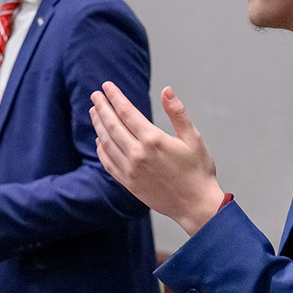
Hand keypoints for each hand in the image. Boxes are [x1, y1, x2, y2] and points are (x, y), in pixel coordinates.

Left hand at [91, 82, 224, 235]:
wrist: (196, 206)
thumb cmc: (198, 171)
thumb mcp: (193, 138)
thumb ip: (178, 113)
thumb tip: (166, 90)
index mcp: (153, 140)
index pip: (127, 112)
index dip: (115, 97)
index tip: (106, 86)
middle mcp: (138, 154)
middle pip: (112, 125)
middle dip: (102, 107)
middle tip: (95, 95)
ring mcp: (131, 170)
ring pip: (107, 142)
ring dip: (99, 125)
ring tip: (94, 111)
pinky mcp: (128, 183)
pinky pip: (108, 162)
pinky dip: (101, 148)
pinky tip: (99, 140)